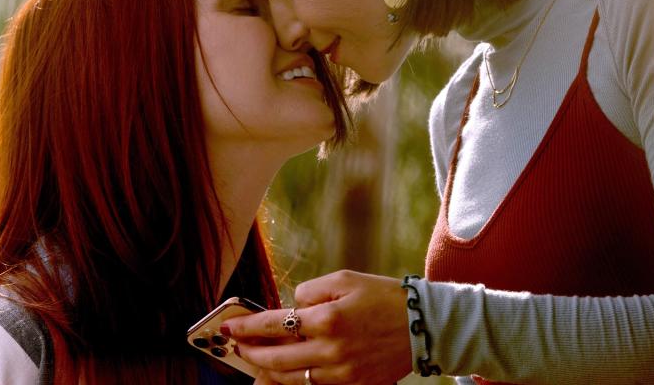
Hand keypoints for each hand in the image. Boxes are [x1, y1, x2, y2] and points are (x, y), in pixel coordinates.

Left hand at [224, 270, 411, 384]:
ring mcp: (341, 372)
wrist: (424, 325)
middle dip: (250, 353)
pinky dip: (293, 381)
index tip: (229, 327)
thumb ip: (311, 291)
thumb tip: (289, 306)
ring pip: (290, 379)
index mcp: (328, 318)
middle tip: (237, 346)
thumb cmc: (384, 296)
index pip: (273, 326)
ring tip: (255, 361)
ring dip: (266, 371)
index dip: (246, 327)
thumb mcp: (346, 279)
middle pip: (275, 359)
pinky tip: (283, 372)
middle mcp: (331, 349)